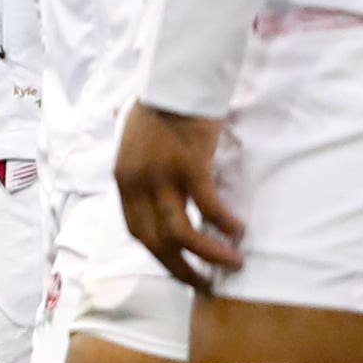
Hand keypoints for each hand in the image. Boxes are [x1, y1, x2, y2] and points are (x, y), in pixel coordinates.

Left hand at [114, 100, 243, 289]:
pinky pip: (207, 206)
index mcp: (124, 181)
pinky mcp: (188, 165)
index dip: (158, 255)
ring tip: (232, 264)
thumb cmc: (160, 110)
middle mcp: (137, 183)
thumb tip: (156, 195)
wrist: (173, 78)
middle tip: (204, 284)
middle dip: (180, 269)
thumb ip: (142, 174)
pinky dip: (223, 223)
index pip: (136, 231)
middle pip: (155, 241)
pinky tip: (239, 231)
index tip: (178, 268)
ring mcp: (161, 176)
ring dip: (208, 255)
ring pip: (180, 233)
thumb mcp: (136, 147)